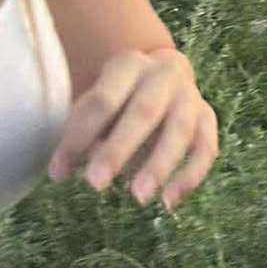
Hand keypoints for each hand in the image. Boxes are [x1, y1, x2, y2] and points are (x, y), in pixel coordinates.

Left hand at [47, 47, 218, 211]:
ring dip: (159, 165)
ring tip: (138, 197)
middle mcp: (165, 74)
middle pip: (144, 111)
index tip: (59, 173)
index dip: (80, 136)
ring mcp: (191, 95)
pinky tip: (168, 202)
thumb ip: (81, 131)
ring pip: (180, 131)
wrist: (160, 77)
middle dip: (119, 149)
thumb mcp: (95, 101)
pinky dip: (190, 176)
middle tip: (95, 184)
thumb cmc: (116, 98)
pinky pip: (206, 148)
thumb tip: (60, 172)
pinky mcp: (207, 118)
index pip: (103, 99)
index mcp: (129, 65)